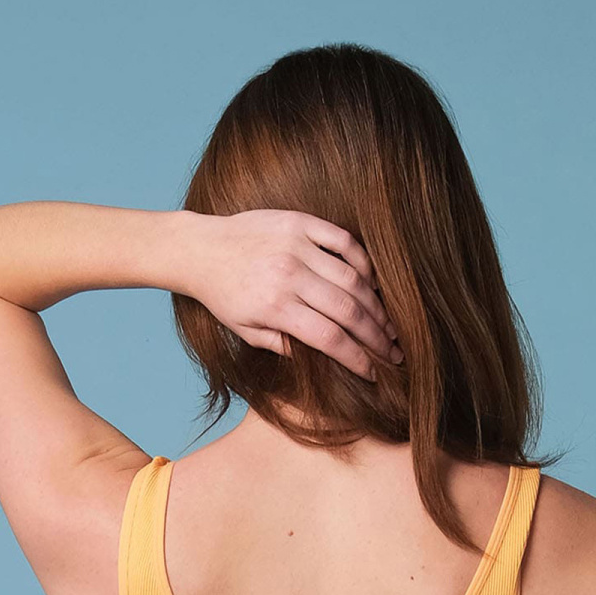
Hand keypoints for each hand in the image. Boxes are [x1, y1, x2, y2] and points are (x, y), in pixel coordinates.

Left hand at [180, 211, 402, 380]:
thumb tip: (321, 360)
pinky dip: (363, 261)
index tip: (373, 372)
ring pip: (352, 277)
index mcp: (276, 307)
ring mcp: (297, 245)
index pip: (330, 338)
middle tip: (393, 350)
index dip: (357, 357)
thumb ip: (283, 346)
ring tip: (388, 323)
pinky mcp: (300, 222)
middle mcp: (290, 275)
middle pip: (348, 309)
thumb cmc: (224, 296)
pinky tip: (372, 283)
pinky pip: (344, 241)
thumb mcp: (246, 331)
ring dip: (376, 303)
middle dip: (376, 334)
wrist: (202, 249)